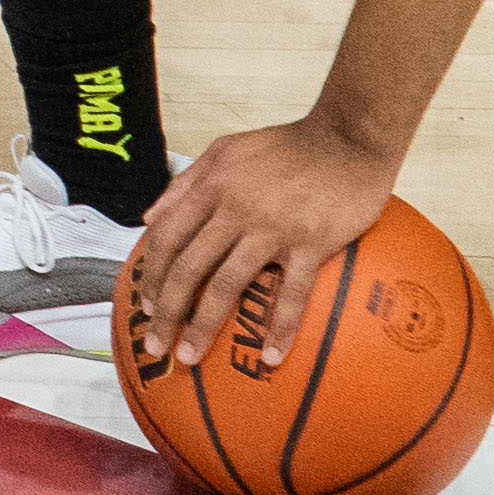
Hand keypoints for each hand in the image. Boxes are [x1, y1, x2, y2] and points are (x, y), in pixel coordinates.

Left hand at [123, 116, 401, 375]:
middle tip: (155, 344)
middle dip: (166, 310)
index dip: (152, 274)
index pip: (168, 237)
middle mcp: (235, 209)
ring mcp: (272, 228)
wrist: (348, 138)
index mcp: (212, 187)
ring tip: (190, 356)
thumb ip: (185, 182)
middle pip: (189, 267)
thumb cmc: (288, 146)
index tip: (145, 304)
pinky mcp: (310, 243)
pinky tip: (271, 356)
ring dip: (204, 325)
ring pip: (227, 284)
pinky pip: (292, 293)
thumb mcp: (226, 149)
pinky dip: (280, 327)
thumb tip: (150, 217)